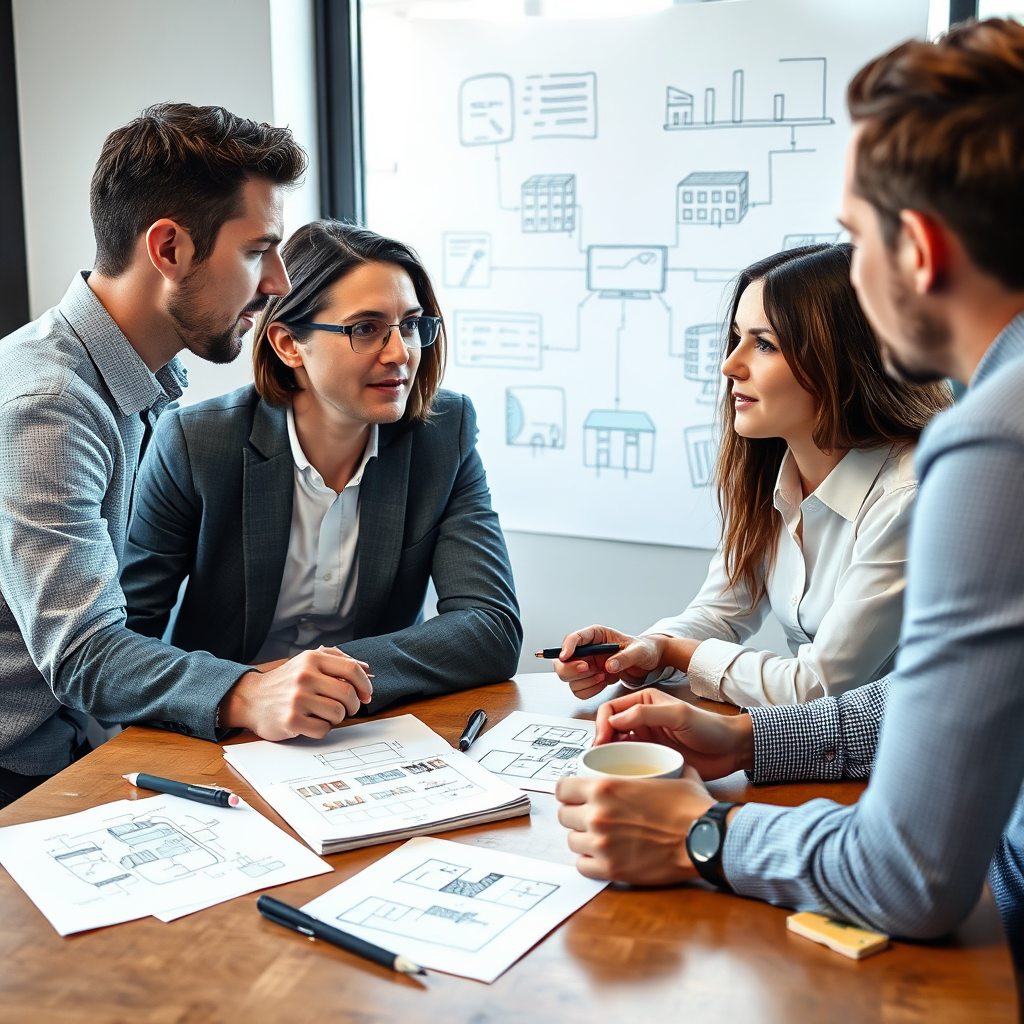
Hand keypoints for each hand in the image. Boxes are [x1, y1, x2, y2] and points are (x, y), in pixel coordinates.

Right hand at [219, 646, 373, 739]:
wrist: (251, 698)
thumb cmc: (286, 681)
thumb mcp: (308, 661)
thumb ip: (337, 660)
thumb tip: (367, 669)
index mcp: (312, 659)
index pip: (351, 669)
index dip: (365, 684)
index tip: (366, 694)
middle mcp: (305, 676)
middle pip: (348, 694)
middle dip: (353, 704)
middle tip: (347, 707)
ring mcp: (297, 699)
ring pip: (338, 713)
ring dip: (337, 717)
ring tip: (325, 713)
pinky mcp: (291, 720)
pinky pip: (323, 729)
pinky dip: (323, 728)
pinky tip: (312, 721)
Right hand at [553, 624, 664, 698]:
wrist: (647, 663)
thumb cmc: (643, 650)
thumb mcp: (639, 651)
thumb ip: (624, 658)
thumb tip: (608, 666)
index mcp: (596, 635)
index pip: (573, 638)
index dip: (566, 647)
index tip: (565, 656)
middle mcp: (587, 650)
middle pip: (562, 661)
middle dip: (571, 669)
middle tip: (589, 669)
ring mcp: (586, 665)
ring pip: (569, 678)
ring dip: (585, 681)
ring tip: (604, 677)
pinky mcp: (588, 678)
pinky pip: (578, 689)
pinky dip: (589, 690)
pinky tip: (603, 683)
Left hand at [555, 767, 715, 883]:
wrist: (705, 839)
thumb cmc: (691, 808)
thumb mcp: (671, 776)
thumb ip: (657, 769)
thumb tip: (668, 762)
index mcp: (605, 787)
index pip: (562, 788)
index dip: (568, 792)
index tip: (575, 795)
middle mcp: (597, 815)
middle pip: (564, 816)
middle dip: (574, 815)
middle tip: (589, 817)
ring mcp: (602, 844)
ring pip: (572, 841)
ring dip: (583, 839)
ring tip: (598, 838)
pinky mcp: (611, 869)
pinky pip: (582, 866)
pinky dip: (590, 862)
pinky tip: (602, 857)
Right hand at [594, 689, 753, 780]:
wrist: (731, 750)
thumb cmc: (710, 727)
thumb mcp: (679, 714)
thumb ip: (646, 714)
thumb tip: (615, 719)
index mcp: (644, 702)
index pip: (611, 709)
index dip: (602, 724)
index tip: (602, 740)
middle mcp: (641, 720)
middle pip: (609, 729)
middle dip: (601, 742)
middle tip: (600, 757)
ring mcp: (645, 740)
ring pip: (616, 747)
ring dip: (609, 756)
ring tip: (607, 768)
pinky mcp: (651, 758)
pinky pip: (629, 763)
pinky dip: (621, 768)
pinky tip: (622, 775)